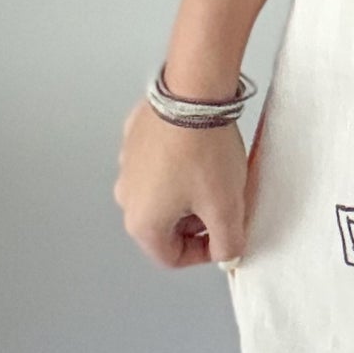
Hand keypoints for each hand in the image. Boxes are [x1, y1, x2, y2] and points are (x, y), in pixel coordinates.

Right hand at [114, 93, 264, 270]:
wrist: (192, 94)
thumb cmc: (205, 153)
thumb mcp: (226, 208)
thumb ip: (227, 243)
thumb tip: (226, 255)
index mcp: (142, 222)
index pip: (171, 257)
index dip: (203, 253)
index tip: (225, 235)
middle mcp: (126, 196)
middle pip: (165, 226)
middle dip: (196, 221)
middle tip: (223, 202)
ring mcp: (125, 164)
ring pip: (160, 193)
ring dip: (186, 192)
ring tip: (213, 174)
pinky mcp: (132, 137)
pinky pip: (157, 163)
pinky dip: (176, 164)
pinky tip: (198, 148)